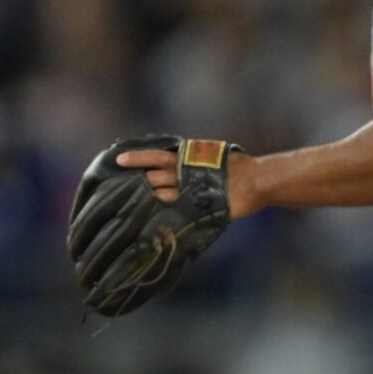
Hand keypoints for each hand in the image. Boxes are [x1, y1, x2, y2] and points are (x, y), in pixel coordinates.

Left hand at [115, 141, 256, 216]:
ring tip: (127, 205)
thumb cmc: (235, 166)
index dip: (136, 158)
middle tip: (116, 188)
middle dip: (135, 183)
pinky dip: (161, 214)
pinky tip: (148, 219)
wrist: (256, 180)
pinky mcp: (198, 206)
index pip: (155, 156)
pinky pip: (174, 211)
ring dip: (144, 200)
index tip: (118, 160)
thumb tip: (174, 155)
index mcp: (186, 156)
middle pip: (152, 177)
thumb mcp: (210, 153)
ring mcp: (190, 190)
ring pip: (160, 194)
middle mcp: (185, 172)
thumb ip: (191, 157)